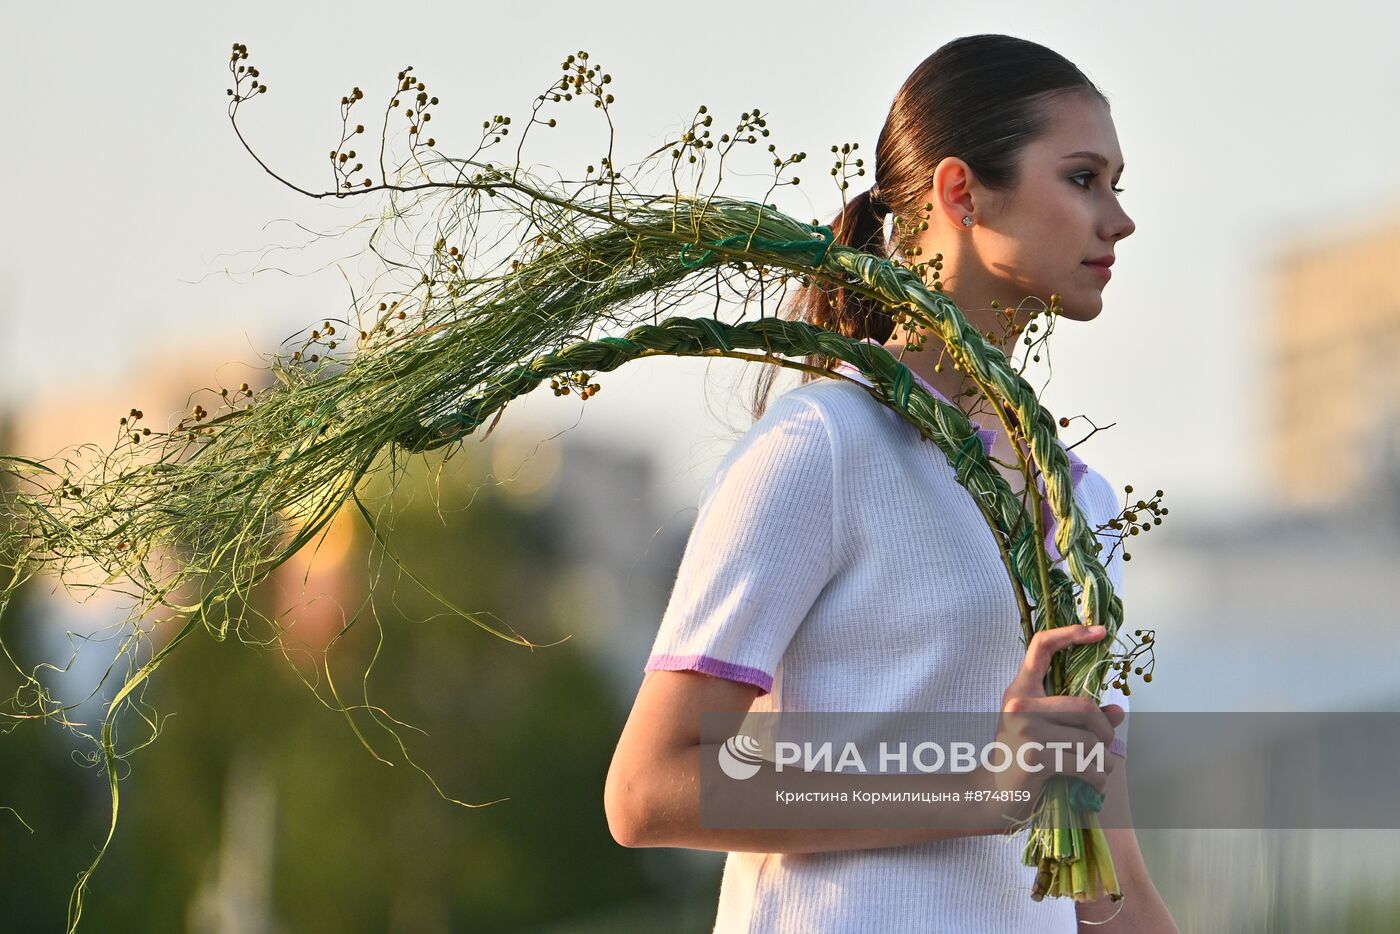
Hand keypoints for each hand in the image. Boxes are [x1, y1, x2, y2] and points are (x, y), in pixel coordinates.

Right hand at [989, 624, 1124, 807]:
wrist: (992, 794)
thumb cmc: (1021, 760)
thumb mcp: (1046, 730)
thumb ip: (1078, 718)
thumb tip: (1116, 711)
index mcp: (1021, 690)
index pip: (1041, 647)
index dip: (1071, 633)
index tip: (1100, 631)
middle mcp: (1020, 704)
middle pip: (1084, 706)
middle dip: (1105, 731)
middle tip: (1105, 747)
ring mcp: (1026, 730)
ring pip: (1089, 740)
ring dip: (1103, 761)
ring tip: (1097, 770)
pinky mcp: (1035, 756)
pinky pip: (1084, 763)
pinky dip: (1097, 777)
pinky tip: (1092, 783)